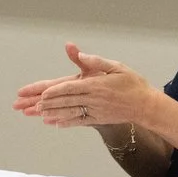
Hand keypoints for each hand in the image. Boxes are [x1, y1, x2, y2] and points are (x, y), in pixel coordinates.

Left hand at [28, 41, 159, 129]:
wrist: (146, 105)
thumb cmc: (132, 83)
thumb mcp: (117, 66)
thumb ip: (97, 61)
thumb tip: (80, 53)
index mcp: (97, 84)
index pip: (71, 88)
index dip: (55, 91)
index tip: (43, 94)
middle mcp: (94, 99)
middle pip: (67, 101)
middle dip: (48, 103)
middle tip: (31, 106)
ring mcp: (96, 111)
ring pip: (71, 112)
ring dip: (53, 113)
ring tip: (38, 114)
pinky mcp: (99, 119)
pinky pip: (80, 121)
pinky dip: (66, 122)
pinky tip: (55, 123)